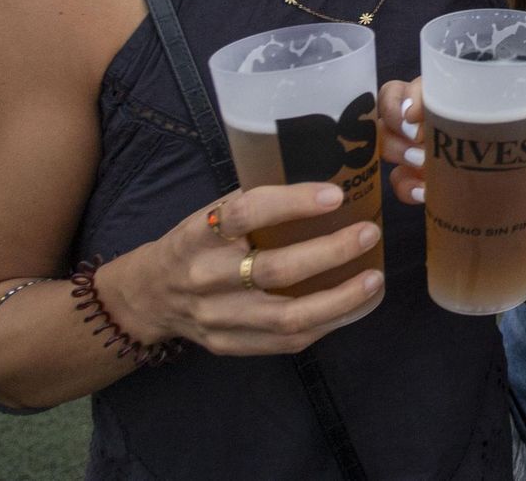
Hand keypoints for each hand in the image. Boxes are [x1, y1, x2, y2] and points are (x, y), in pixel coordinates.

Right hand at [105, 183, 383, 355]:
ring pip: (286, 317)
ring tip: (374, 279)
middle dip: (330, 253)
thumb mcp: (212, 211)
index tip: (335, 195)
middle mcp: (205, 278)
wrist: (151, 294)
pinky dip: (329, 323)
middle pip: (273, 271)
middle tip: (368, 234)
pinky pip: (287, 342)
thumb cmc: (198, 242)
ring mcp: (218, 318)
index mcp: (198, 234)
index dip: (291, 203)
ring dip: (339, 299)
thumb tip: (329, 179)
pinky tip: (357, 305)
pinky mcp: (230, 346)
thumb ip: (256, 202)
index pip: (243, 214)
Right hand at [378, 78, 525, 205]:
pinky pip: (399, 180)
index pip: (428, 81)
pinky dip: (404, 186)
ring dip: (396, 152)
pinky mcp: (428, 184)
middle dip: (394, 122)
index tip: (414, 115)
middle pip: (395, 104)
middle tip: (415, 147)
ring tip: (422, 171)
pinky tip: (424, 195)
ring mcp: (432, 152)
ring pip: (390, 139)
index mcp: (474, 101)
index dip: (410, 93)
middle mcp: (446, 120)